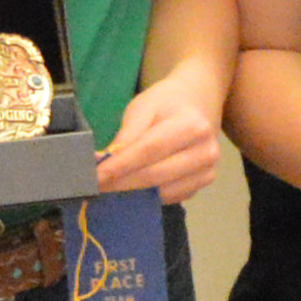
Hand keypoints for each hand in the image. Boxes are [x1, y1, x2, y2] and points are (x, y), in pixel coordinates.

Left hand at [94, 73, 223, 205]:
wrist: (199, 101)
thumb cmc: (168, 102)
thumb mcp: (143, 106)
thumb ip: (127, 134)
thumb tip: (107, 161)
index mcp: (192, 126)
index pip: (149, 151)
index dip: (120, 166)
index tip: (94, 176)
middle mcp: (205, 152)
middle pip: (155, 176)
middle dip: (120, 183)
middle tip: (93, 187)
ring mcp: (207, 172)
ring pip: (161, 193)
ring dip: (132, 193)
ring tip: (108, 189)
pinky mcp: (202, 185)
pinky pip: (170, 198)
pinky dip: (147, 197)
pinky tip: (130, 190)